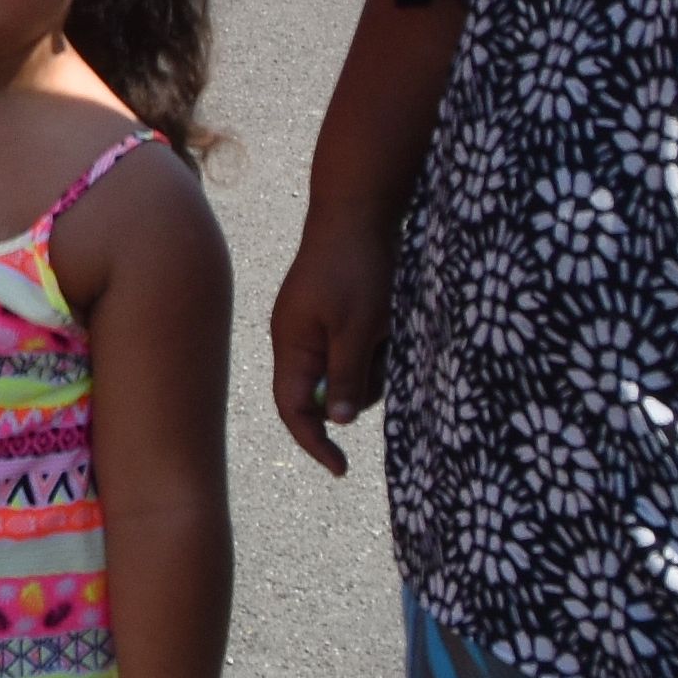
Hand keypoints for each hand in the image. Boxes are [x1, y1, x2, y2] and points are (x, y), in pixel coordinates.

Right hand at [265, 210, 390, 473]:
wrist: (358, 210)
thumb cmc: (355, 268)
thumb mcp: (357, 328)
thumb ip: (347, 377)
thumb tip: (339, 421)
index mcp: (291, 345)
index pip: (294, 409)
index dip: (314, 442)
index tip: (340, 468)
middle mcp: (296, 340)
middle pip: (325, 393)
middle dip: (358, 389)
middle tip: (383, 361)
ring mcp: (314, 325)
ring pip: (345, 370)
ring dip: (371, 362)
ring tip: (386, 330)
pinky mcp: (333, 313)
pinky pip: (353, 348)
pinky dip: (373, 344)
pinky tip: (384, 319)